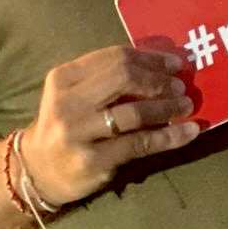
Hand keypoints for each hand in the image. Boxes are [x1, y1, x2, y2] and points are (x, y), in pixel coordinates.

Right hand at [20, 47, 199, 206]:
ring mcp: (78, 132)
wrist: (38, 170)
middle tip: (180, 87)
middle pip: (124, 78)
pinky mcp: (93, 160)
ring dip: (167, 107)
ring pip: (134, 112)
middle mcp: (68, 102)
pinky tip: (189, 132)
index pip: (115, 58)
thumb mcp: (76, 95)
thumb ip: (108, 79)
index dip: (151, 59)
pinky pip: (140, 144)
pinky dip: (170, 137)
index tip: (175, 64)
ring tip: (186, 106)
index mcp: (64, 77)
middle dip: (158, 81)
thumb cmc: (68, 126)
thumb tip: (163, 66)